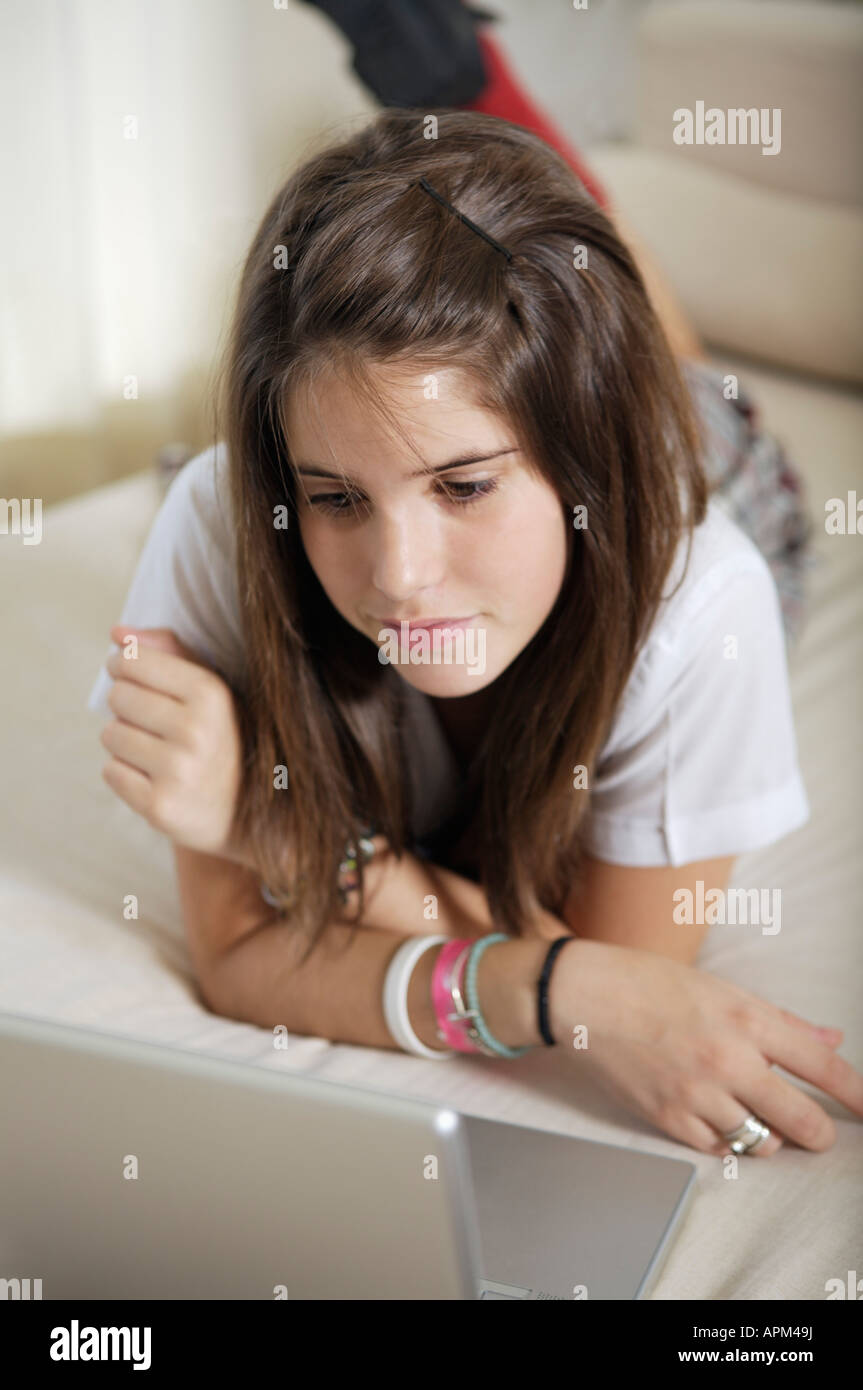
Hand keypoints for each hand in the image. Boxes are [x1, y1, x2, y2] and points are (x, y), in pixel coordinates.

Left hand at [98, 626, 244, 858]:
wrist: (254, 818)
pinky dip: (125, 772)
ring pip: (110, 734)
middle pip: (118, 696)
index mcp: (212, 695)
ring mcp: (177, 772)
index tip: (131, 673)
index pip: (133, 661)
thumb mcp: (214, 692)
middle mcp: (195, 731)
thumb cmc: (225, 742)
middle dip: (126, 704)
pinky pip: (111, 771)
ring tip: (156, 751)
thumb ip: (170, 653)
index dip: (124, 664)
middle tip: (152, 720)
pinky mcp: (160, 807)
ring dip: (124, 740)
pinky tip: (154, 777)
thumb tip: (117, 633)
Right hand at [548, 938, 859, 1156]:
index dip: (857, 1094)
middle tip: (816, 1130)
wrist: (583, 996)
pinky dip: (727, 1140)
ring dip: (768, 1134)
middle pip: (802, 1120)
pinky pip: (718, 1148)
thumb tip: (827, 1038)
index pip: (821, 1066)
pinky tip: (719, 1118)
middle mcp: (728, 1060)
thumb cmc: (647, 982)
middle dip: (818, 1132)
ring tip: (756, 1116)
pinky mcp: (669, 1118)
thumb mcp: (722, 989)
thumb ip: (780, 1020)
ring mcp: (698, 1094)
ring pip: (762, 1141)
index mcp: (746, 1019)